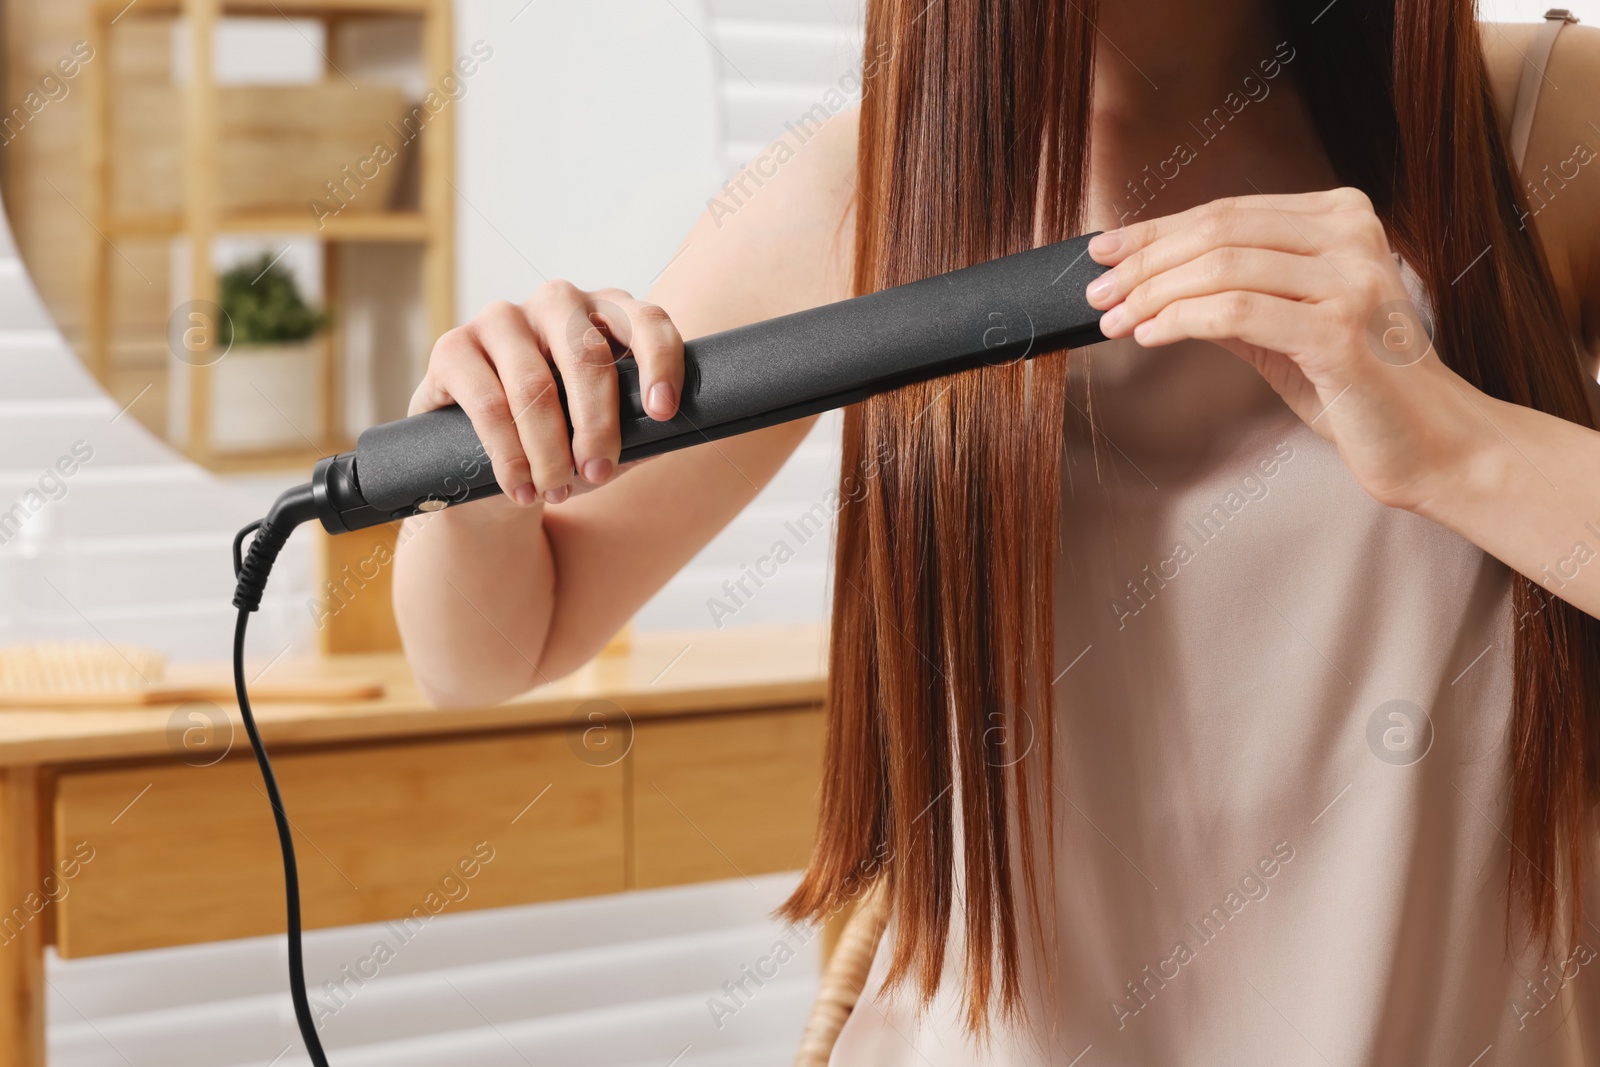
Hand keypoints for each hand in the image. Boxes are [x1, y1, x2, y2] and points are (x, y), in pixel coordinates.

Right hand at [408, 283, 682, 505]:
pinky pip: (486, 403)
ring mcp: (502, 318)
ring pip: (533, 386)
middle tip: (598, 473)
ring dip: (548, 451)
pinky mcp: (453, 346)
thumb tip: (670, 434)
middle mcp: (557, 303)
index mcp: (607, 313)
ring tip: (556, 491)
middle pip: (585, 355)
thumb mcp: (612, 435)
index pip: (645, 320)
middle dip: (596, 424)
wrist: (497, 468)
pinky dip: (508, 455)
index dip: (659, 361)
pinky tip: (520, 487)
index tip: (661, 412)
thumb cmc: (567, 444)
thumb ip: (643, 429)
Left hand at [1084, 187, 1487, 512]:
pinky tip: (1151, 335)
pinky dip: (1183, 320)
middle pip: (1219, 232)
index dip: (1156, 230)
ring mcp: (1351, 280)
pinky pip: (1239, 312)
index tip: (1104, 252)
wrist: (1429, 442)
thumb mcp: (1284, 330)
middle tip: (1097, 291)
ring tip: (1115, 320)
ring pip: (1223, 267)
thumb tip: (1151, 284)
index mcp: (1340, 219)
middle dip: (1145, 262)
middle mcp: (1352, 236)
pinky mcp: (1340, 332)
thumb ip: (1231, 298)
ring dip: (1154, 294)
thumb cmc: (1357, 387)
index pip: (1227, 211)